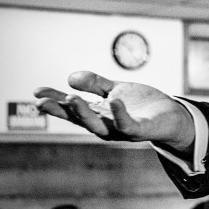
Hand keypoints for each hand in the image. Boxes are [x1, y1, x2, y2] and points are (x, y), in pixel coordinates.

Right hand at [34, 71, 194, 151]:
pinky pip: (128, 125)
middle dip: (62, 111)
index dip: (54, 102)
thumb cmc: (141, 105)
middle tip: (43, 101)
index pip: (72, 110)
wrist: (172, 115)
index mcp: (98, 115)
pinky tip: (114, 102)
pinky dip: (120, 115)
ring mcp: (122, 130)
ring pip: (99, 126)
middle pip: (79, 120)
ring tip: (72, 98)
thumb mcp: (114, 90)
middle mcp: (106, 126)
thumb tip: (71, 77)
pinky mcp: (141, 131)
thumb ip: (95, 84)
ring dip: (85, 114)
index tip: (36, 92)